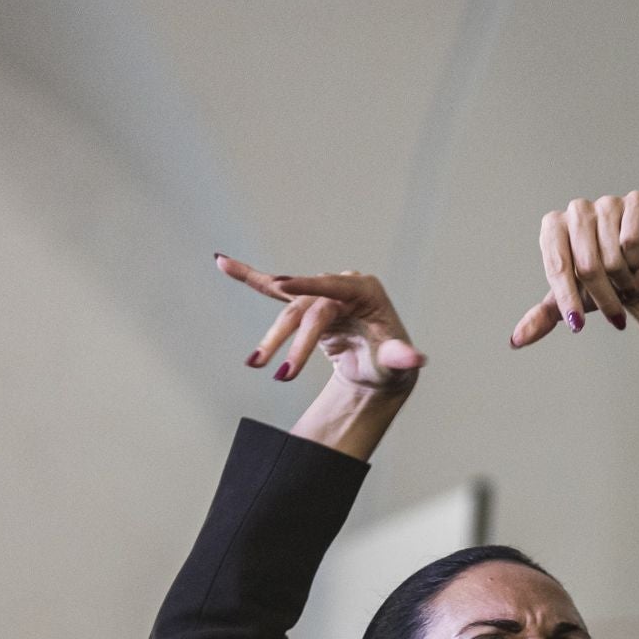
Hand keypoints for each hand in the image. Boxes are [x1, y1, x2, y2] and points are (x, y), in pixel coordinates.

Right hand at [216, 258, 424, 393]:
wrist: (378, 369)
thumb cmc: (389, 364)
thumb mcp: (396, 364)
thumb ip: (401, 358)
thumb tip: (416, 359)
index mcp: (366, 291)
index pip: (334, 288)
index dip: (309, 286)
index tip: (284, 285)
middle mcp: (341, 286)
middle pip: (308, 309)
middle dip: (293, 341)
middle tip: (284, 375)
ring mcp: (320, 293)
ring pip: (289, 312)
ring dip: (272, 339)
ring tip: (255, 364)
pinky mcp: (304, 304)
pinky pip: (273, 291)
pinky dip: (249, 277)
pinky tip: (222, 262)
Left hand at [511, 194, 638, 348]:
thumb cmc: (601, 284)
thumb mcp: (569, 302)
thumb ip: (542, 317)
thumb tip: (516, 340)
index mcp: (553, 227)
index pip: (557, 267)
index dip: (568, 299)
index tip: (577, 325)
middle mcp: (577, 210)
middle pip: (587, 265)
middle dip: (602, 297)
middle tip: (613, 312)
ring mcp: (605, 203)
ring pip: (613, 257)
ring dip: (622, 281)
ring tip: (624, 280)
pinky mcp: (634, 202)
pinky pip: (631, 241)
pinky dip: (636, 261)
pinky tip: (636, 260)